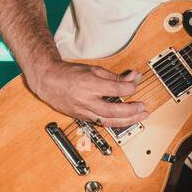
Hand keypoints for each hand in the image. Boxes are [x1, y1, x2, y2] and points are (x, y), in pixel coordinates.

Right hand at [27, 60, 148, 126]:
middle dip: (130, 111)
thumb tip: (133, 77)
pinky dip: (115, 122)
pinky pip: (101, 122)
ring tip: (140, 117)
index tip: (136, 85)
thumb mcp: (94, 69)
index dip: (129, 88)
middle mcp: (85, 100)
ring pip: (107, 121)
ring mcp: (82, 111)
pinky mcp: (81, 117)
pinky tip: (126, 120)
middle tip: (143, 108)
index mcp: (89, 84)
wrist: (48, 81)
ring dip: (126, 121)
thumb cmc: (70, 73)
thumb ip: (114, 76)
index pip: (114, 90)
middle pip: (112, 110)